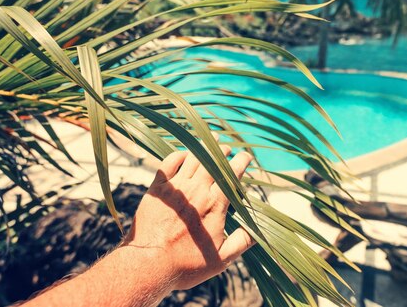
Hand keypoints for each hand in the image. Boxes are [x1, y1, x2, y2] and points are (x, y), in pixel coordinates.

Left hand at [123, 146, 254, 290]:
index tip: (246, 156)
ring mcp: (176, 188)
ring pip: (193, 158)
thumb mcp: (221, 260)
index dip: (240, 162)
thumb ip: (241, 242)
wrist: (148, 264)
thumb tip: (258, 230)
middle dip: (223, 151)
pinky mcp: (157, 190)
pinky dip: (178, 154)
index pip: (232, 175)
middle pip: (213, 161)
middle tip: (227, 147)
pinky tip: (184, 154)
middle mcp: (196, 191)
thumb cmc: (186, 265)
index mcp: (215, 205)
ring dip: (204, 147)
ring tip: (211, 140)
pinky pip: (169, 163)